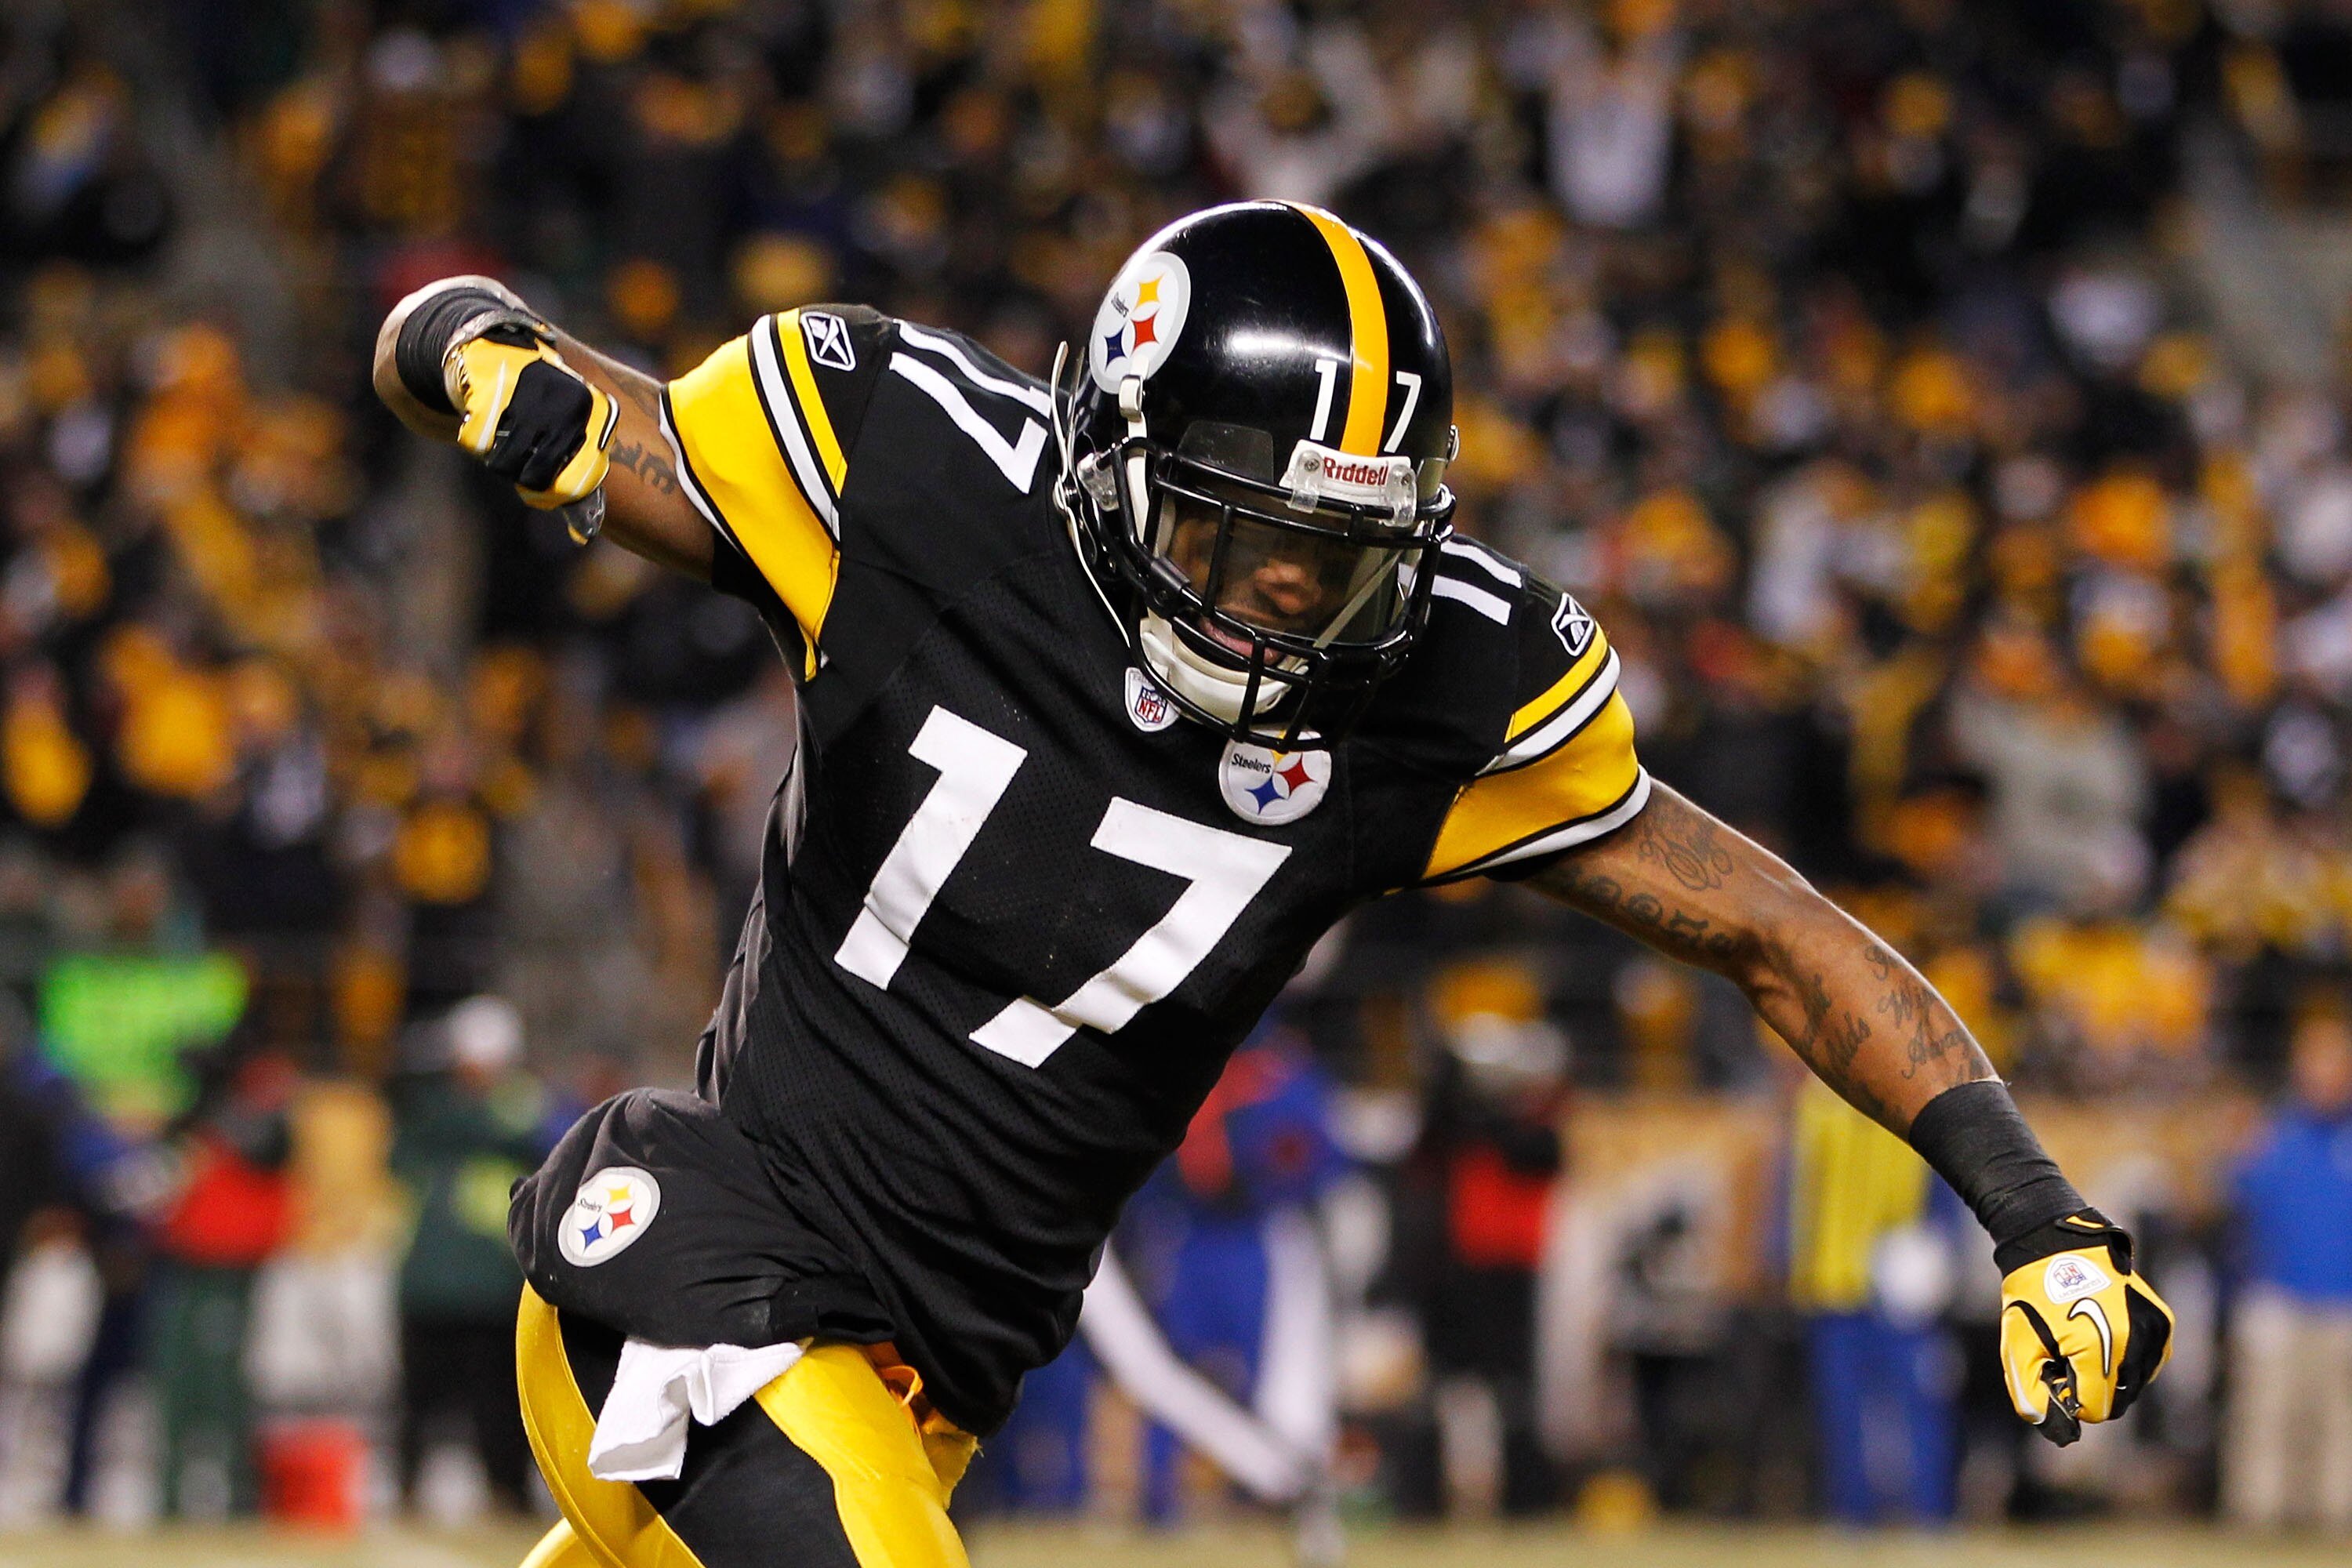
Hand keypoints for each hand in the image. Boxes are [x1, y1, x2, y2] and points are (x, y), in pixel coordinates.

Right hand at [447, 324, 616, 508]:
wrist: (492, 344)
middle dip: (522, 479)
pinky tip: (482, 416)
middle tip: (518, 460)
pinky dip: (473, 437)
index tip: (541, 487)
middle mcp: (566, 404)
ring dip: (498, 460)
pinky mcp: (492, 391)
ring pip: (504, 465)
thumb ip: (571, 479)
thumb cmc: (535, 403)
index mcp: (592, 414)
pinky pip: (476, 443)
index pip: (576, 484)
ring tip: (502, 436)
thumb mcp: (565, 432)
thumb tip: (581, 537)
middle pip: (536, 479)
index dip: (554, 495)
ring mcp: (529, 397)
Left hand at [1997, 1208, 2173, 1445]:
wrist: (2055, 1244)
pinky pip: (2149, 1363)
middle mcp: (2135, 1341)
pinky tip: (2103, 1337)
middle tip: (2063, 1358)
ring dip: (2110, 1377)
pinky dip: (2128, 1362)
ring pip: (2135, 1384)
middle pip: (2118, 1401)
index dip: (2070, 1398)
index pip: (2096, 1409)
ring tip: (2080, 1343)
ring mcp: (2153, 1331)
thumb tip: (2059, 1430)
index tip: (2053, 1372)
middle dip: (2090, 1389)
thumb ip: (2031, 1396)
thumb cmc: (2031, 1296)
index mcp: (2099, 1348)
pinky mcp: (2162, 1322)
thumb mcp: (2018, 1347)